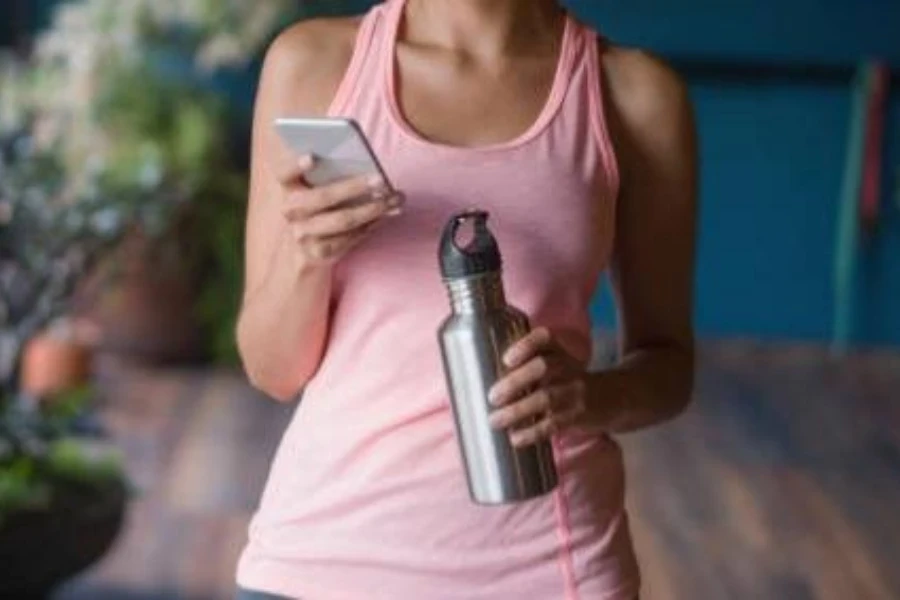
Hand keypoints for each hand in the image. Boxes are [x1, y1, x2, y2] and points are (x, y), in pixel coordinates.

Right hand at [278, 154, 403, 265]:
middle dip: (354, 187)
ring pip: (343, 219)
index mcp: (287, 187)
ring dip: (373, 208)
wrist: (306, 250)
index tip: (312, 157)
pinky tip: (386, 215)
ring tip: (394, 198)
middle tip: (380, 179)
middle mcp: (290, 211)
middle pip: (322, 197)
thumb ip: (331, 174)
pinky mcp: (318, 252)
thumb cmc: (321, 207)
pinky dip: (371, 224)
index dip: (295, 165)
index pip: (284, 172)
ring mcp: (303, 234)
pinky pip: (351, 237)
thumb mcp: (316, 189)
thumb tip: (367, 166)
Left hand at [488, 327, 590, 447]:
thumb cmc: (571, 381)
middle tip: (492, 397)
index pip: (545, 338)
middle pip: (543, 367)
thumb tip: (482, 381)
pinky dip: (532, 433)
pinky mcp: (578, 416)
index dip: (526, 345)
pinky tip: (515, 438)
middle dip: (515, 382)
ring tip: (495, 421)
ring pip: (546, 398)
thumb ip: (527, 366)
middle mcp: (569, 367)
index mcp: (559, 351)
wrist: (615, 398)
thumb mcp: (558, 363)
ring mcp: (575, 392)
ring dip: (517, 411)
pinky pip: (554, 424)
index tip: (506, 358)